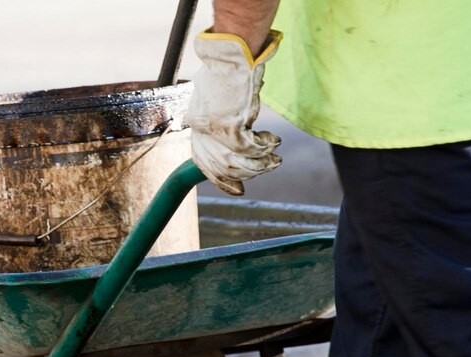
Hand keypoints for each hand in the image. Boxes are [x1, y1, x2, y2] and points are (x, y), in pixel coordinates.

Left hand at [186, 30, 281, 195]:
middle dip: (244, 175)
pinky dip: (264, 148)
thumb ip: (217, 111)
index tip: (236, 188)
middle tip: (264, 171)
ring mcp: (215, 128)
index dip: (219, 178)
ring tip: (274, 160)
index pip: (202, 161)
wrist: (231, 54)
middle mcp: (202, 128)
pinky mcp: (231, 124)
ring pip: (237, 161)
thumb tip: (233, 126)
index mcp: (196, 121)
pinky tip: (273, 142)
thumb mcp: (213, 91)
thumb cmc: (226, 65)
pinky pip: (250, 148)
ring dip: (259, 165)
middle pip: (221, 165)